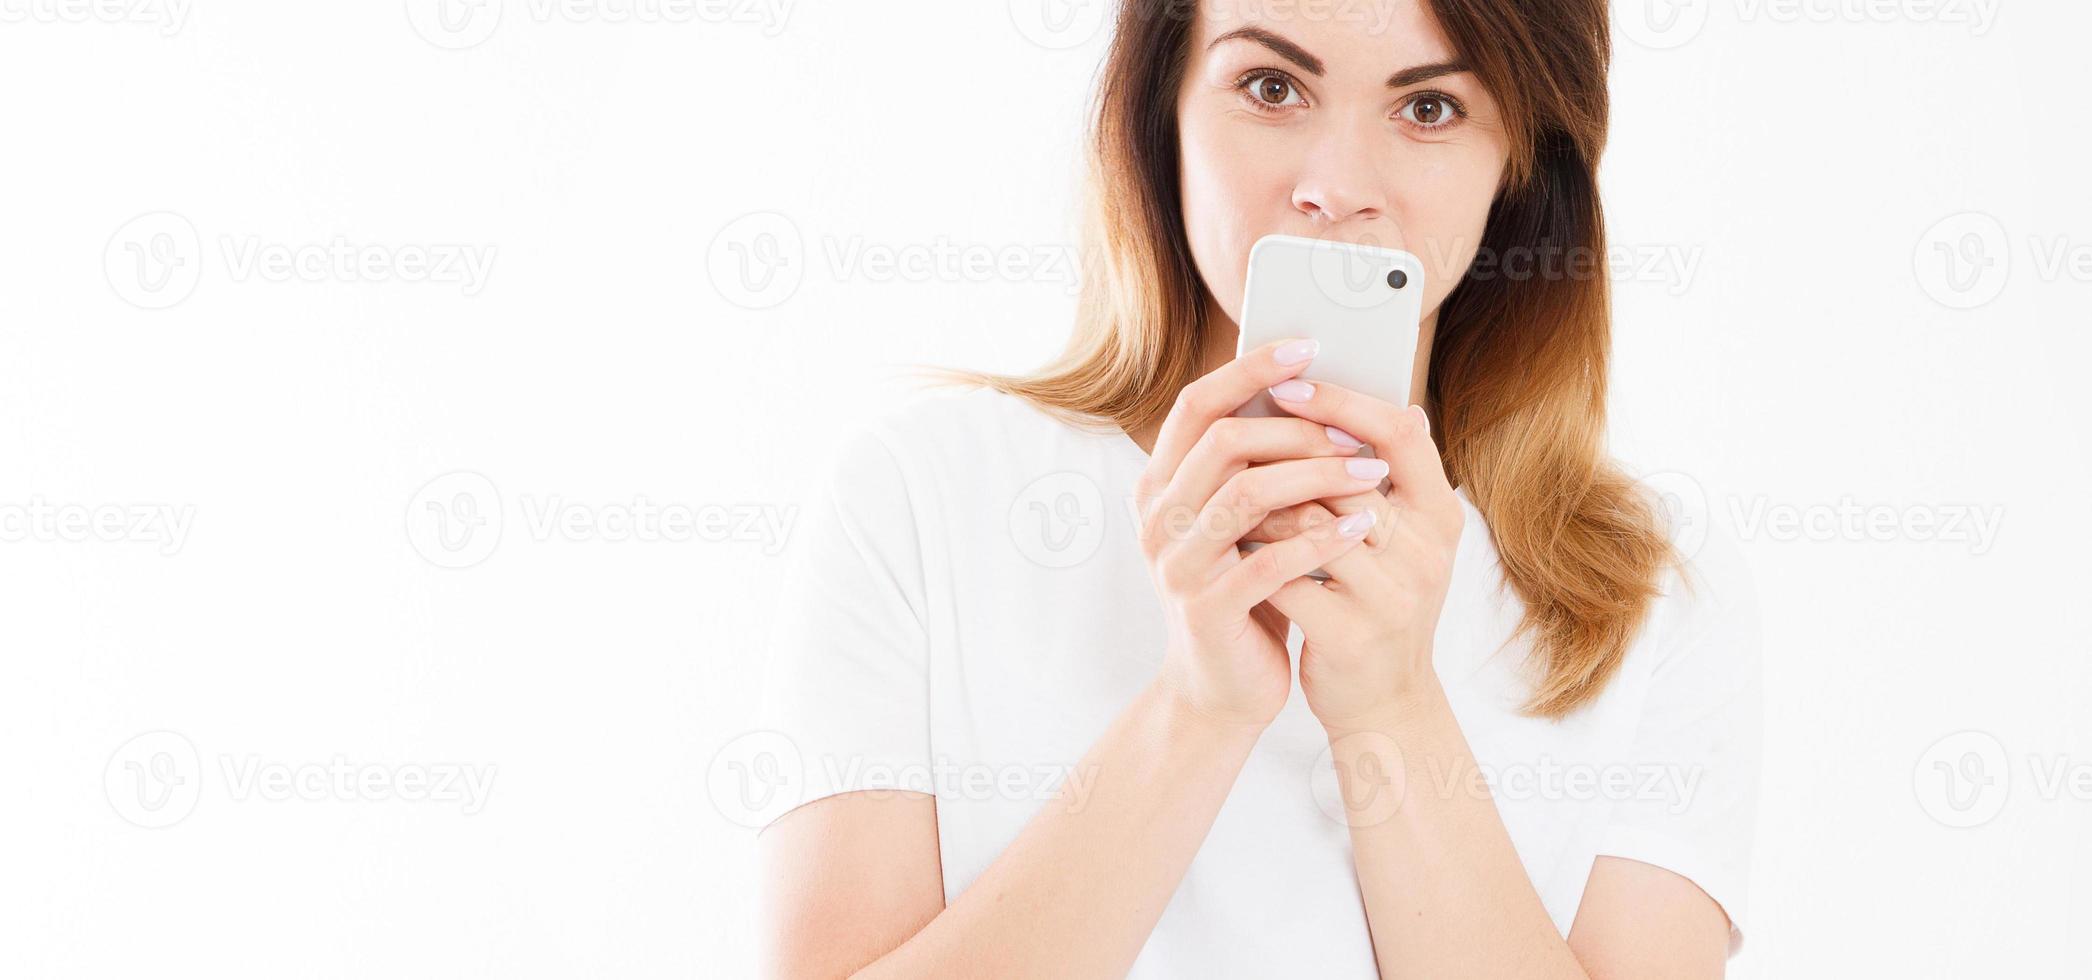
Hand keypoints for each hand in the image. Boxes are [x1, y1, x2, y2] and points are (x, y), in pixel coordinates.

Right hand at [1133, 338, 1384, 731]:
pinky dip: (1319, 540)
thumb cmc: (1247, 590)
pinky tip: (1361, 527)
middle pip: (1222, 441)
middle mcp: (1158, 517)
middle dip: (1297, 427)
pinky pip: (1267, 562)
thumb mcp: (1252, 520)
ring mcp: (1177, 564)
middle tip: (1358, 429)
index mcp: (1161, 483)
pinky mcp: (1206, 609)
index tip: (1308, 345)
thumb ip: (1267, 462)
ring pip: (1245, 494)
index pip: (1197, 404)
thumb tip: (1338, 392)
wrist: (1222, 687)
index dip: (1249, 369)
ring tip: (1371, 472)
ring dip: (1316, 475)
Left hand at [1236, 379, 1464, 731]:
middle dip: (1279, 454)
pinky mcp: (1347, 634)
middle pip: (1342, 472)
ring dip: (1258, 506)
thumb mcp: (1403, 542)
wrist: (1385, 704)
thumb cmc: (1381, 607)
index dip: (1341, 402)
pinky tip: (1230, 547)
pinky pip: (1283, 576)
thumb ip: (1390, 482)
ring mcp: (1389, 596)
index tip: (1288, 383)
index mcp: (1441, 517)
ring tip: (1228, 496)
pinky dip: (1251, 556)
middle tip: (1233, 441)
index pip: (1399, 433)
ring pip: (1305, 522)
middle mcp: (1424, 553)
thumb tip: (1394, 406)